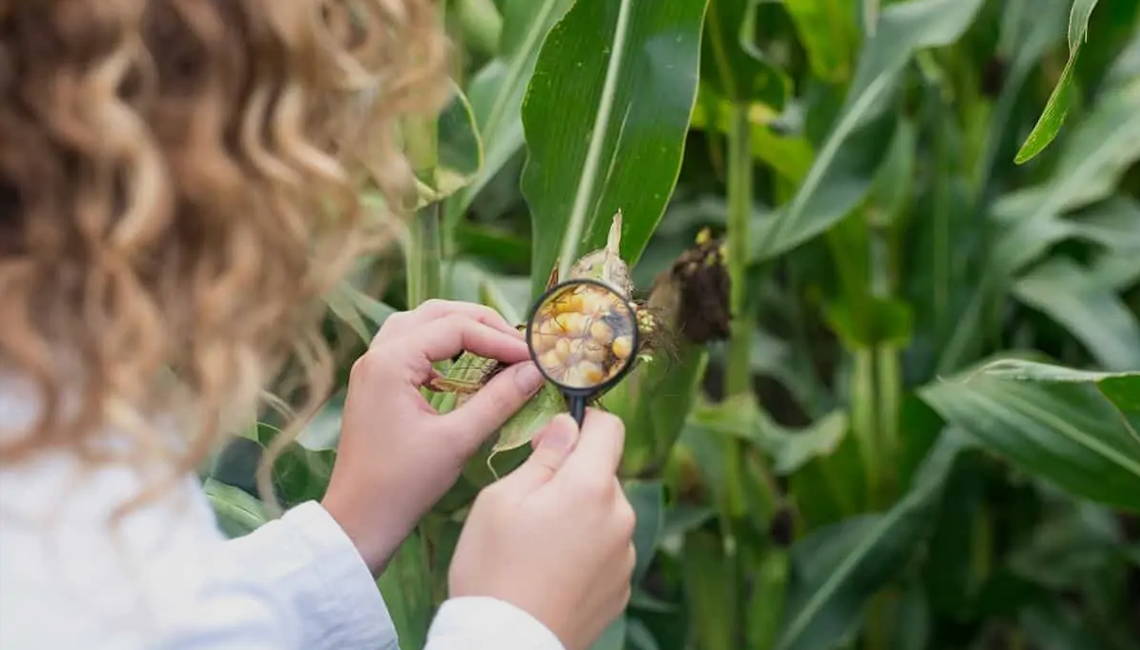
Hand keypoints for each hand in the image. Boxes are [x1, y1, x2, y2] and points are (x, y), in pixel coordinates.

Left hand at [321, 299, 545, 573]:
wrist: (358, 520)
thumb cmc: (403, 484)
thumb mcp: (458, 440)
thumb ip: (499, 400)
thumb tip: (535, 371)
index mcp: (391, 362)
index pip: (456, 328)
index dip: (500, 339)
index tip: (533, 357)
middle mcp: (377, 355)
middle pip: (436, 314)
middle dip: (481, 324)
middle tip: (517, 346)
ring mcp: (373, 368)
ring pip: (421, 325)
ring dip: (459, 330)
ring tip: (495, 349)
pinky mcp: (376, 384)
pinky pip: (411, 347)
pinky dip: (441, 349)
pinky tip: (465, 370)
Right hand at [448, 410, 635, 649]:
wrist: (506, 644)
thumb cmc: (494, 569)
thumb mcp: (502, 499)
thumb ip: (543, 456)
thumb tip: (567, 426)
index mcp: (591, 487)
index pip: (611, 428)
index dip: (582, 424)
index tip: (552, 440)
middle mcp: (620, 516)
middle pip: (604, 473)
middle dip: (573, 476)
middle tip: (531, 503)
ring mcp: (624, 554)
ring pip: (605, 512)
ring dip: (581, 514)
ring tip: (539, 544)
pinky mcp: (622, 586)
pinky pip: (606, 549)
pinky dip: (585, 549)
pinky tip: (552, 570)